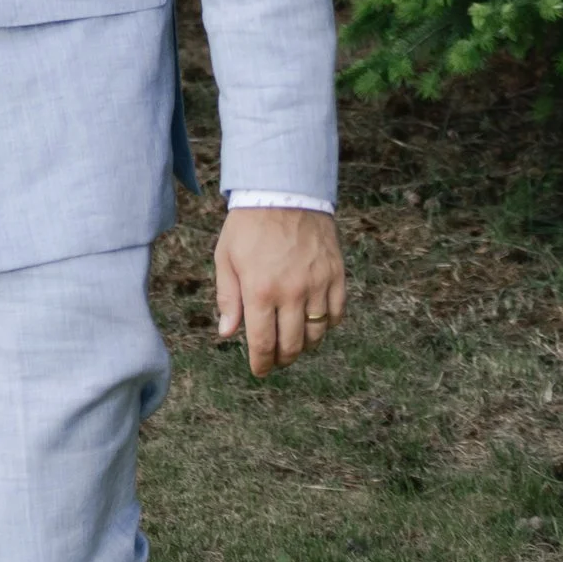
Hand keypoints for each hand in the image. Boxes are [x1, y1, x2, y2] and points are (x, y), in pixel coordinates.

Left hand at [215, 207, 345, 378]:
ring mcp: (317, 285)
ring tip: (293, 343)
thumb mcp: (226, 258)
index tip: (259, 370)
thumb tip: (227, 334)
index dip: (261, 363)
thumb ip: (228, 298)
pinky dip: (327, 325)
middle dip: (281, 359)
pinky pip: (336, 314)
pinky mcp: (336, 275)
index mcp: (260, 291)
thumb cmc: (249, 225)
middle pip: (292, 346)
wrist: (284, 191)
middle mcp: (291, 293)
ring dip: (304, 346)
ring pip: (316, 334)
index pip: (263, 343)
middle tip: (275, 360)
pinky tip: (314, 322)